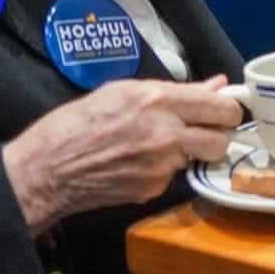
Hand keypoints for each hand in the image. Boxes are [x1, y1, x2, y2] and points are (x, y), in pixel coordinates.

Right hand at [2, 76, 243, 234]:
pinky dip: (165, 169)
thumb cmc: (76, 124)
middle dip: (218, 135)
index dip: (228, 110)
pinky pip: (174, 175)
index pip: (222, 108)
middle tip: (203, 131)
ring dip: (191, 152)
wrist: (46, 170)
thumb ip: (176, 90)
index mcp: (159, 101)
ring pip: (200, 158)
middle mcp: (166, 133)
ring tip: (162, 144)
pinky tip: (139, 162)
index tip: (225, 111)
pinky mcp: (153, 188)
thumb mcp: (123, 91)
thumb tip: (215, 85)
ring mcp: (161, 165)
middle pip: (223, 139)